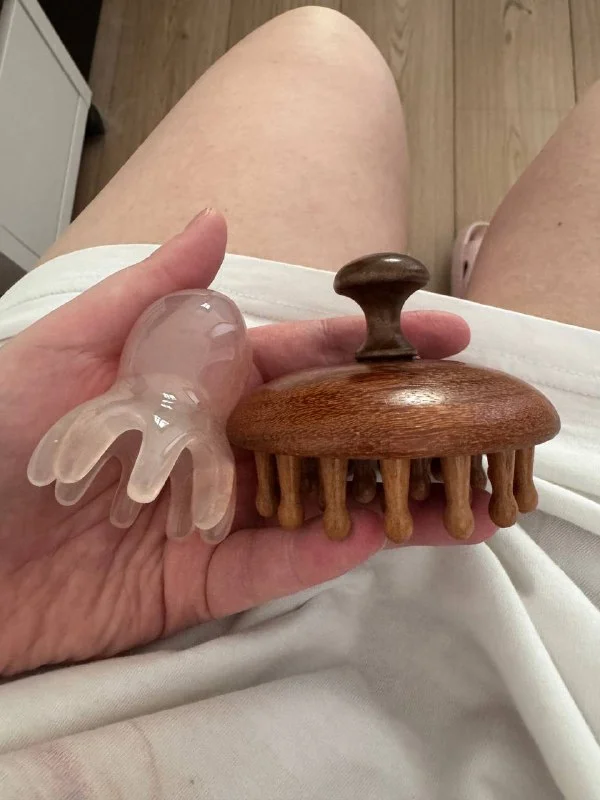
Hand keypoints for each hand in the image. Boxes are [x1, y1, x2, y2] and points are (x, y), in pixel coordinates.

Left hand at [0, 210, 493, 674]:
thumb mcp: (64, 351)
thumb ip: (148, 296)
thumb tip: (216, 221)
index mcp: (195, 386)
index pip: (298, 359)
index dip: (367, 345)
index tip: (436, 332)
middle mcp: (217, 448)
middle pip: (322, 434)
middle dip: (396, 425)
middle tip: (470, 418)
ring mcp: (212, 517)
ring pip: (312, 504)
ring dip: (379, 498)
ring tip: (451, 491)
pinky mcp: (196, 584)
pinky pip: (267, 569)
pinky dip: (314, 556)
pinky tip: (366, 536)